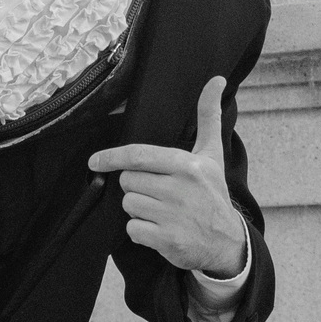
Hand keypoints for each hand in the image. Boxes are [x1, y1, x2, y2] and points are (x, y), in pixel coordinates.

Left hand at [86, 77, 248, 279]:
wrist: (226, 242)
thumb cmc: (213, 194)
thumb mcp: (213, 154)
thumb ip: (208, 117)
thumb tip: (216, 79)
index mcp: (186, 165)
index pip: (138, 156)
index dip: (111, 157)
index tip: (94, 161)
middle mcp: (179, 189)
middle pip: (128, 180)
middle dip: (136, 186)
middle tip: (158, 191)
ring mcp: (172, 216)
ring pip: (128, 204)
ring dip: (138, 209)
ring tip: (161, 210)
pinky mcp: (166, 240)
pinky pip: (132, 229)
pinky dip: (140, 231)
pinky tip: (160, 228)